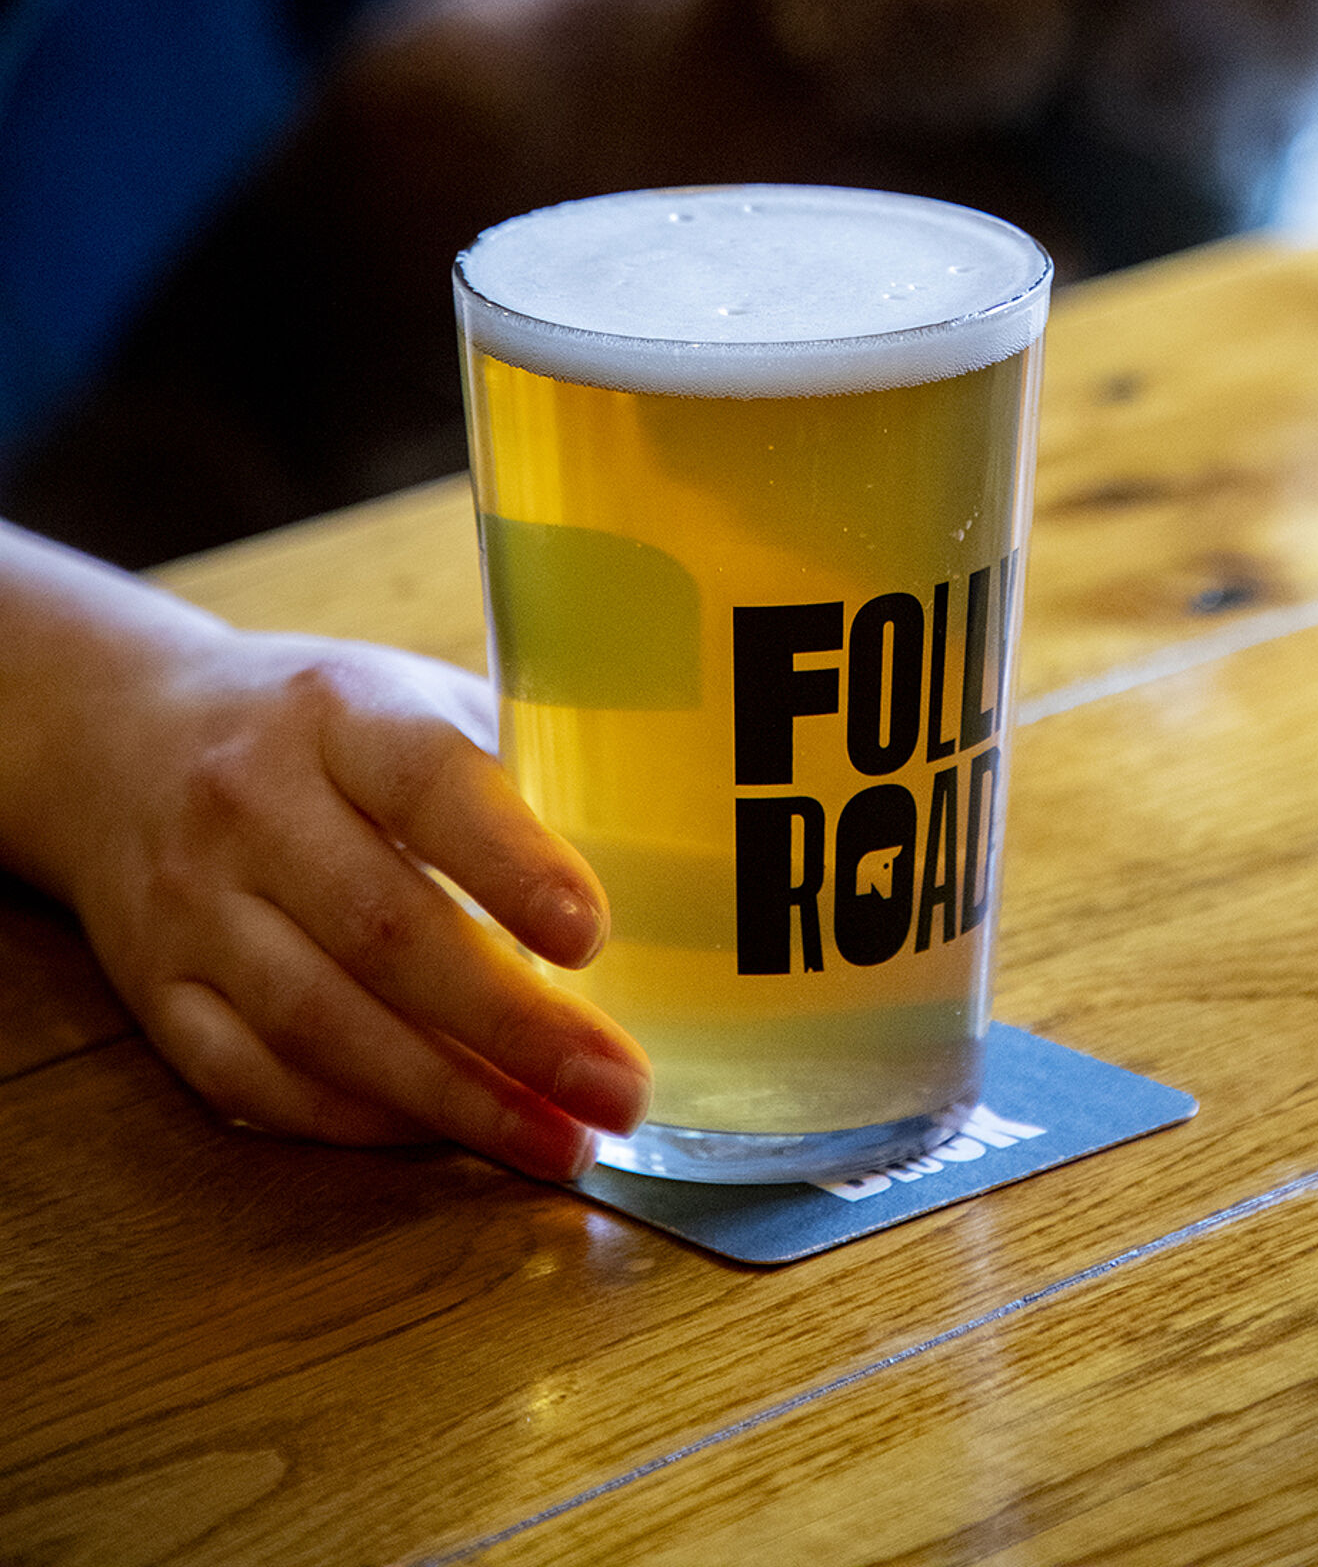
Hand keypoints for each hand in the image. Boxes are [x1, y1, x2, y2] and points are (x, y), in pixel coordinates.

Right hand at [58, 622, 647, 1182]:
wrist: (124, 738)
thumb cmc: (322, 728)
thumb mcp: (410, 697)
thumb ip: (517, 762)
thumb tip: (671, 858)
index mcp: (338, 713)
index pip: (427, 784)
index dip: (511, 861)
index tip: (592, 934)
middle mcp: (251, 806)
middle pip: (383, 930)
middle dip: (513, 1026)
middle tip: (619, 1087)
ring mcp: (192, 907)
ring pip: (322, 1024)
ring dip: (453, 1099)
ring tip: (563, 1142)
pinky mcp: (159, 994)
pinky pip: (260, 1081)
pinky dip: (362, 1122)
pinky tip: (452, 1138)